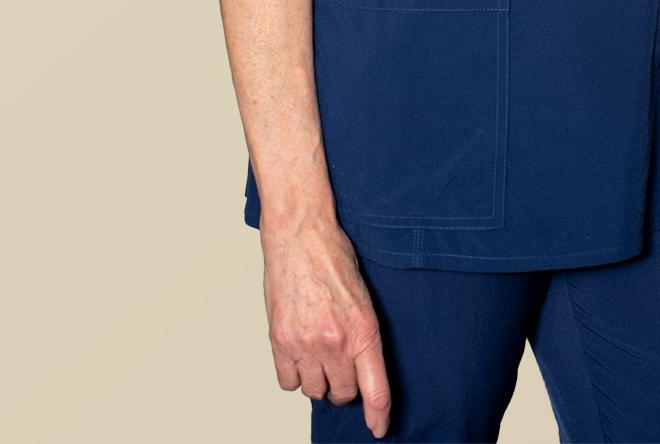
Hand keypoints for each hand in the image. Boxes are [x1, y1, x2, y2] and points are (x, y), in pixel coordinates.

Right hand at [260, 216, 390, 438]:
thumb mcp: (363, 296)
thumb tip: (360, 364)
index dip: (379, 415)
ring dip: (319, 380)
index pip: (375, 389)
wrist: (300, 234)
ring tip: (319, 355)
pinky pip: (288, 382)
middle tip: (341, 364)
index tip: (378, 428)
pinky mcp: (280, 341)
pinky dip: (294, 375)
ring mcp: (306, 344)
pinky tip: (299, 355)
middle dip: (345, 386)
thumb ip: (362, 333)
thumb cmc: (332, 256)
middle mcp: (335, 342)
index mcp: (363, 329)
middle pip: (343, 394)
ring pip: (315, 391)